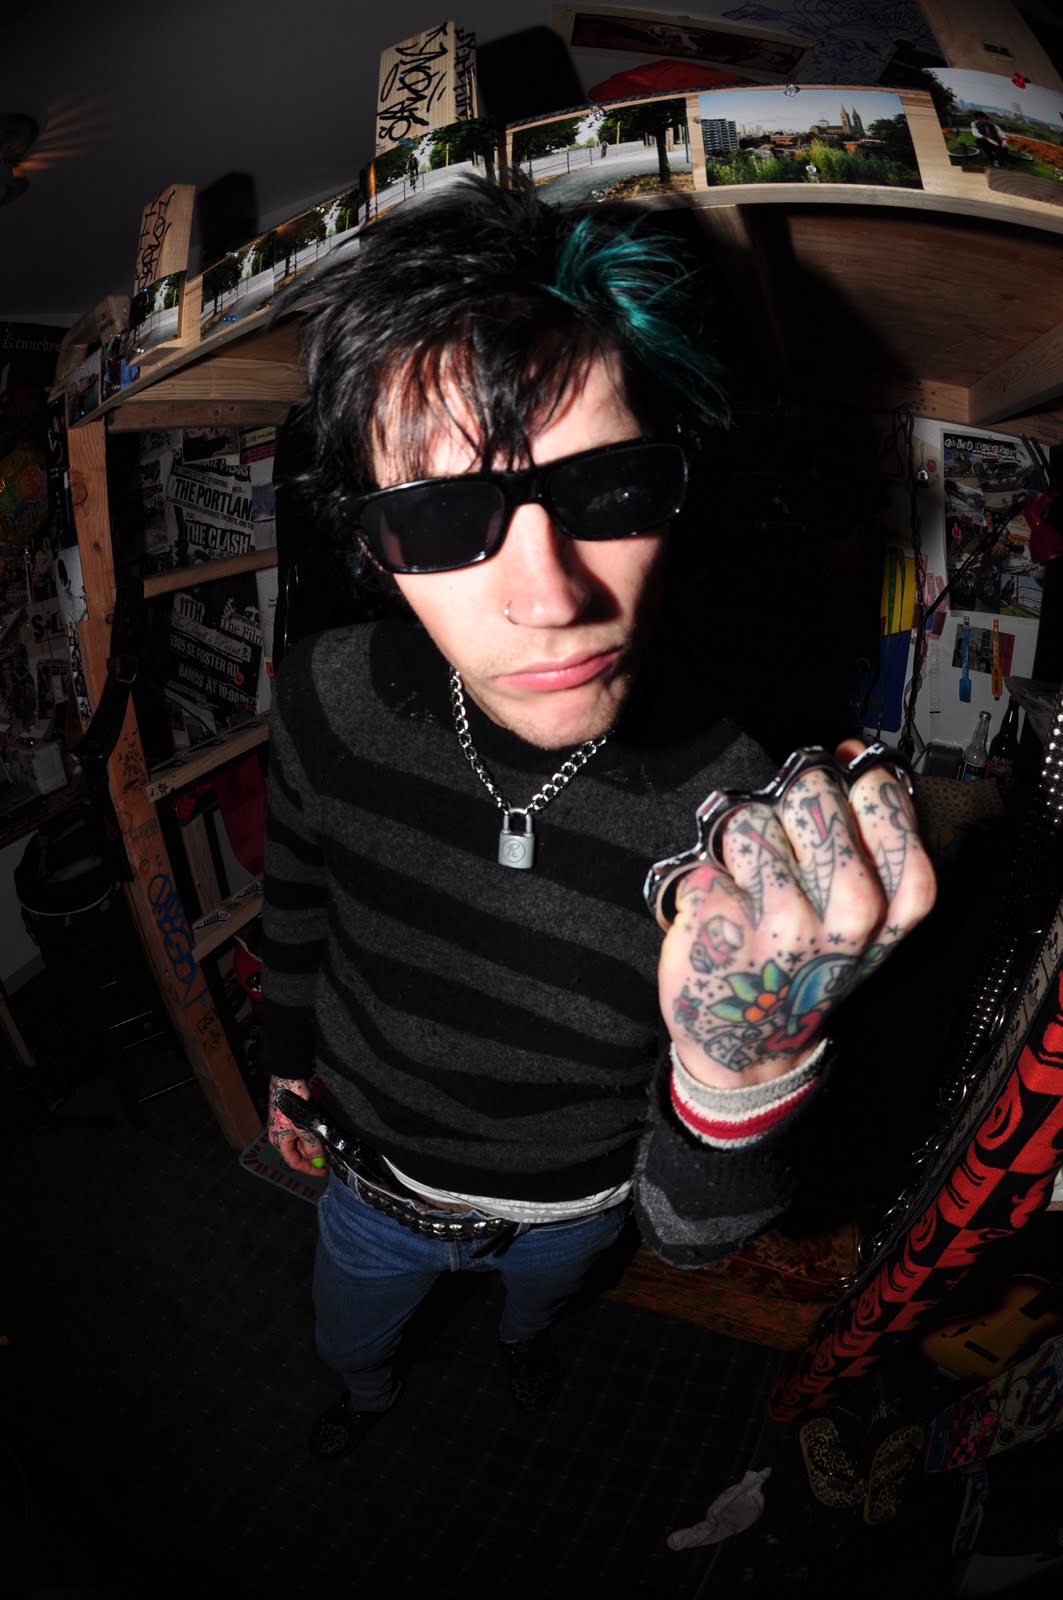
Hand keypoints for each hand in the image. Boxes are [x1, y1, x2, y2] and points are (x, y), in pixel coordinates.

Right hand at [267, 1076, 326, 1174]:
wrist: (288, 1080)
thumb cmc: (292, 1102)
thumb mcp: (304, 1128)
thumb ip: (311, 1146)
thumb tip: (318, 1161)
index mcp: (279, 1141)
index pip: (295, 1163)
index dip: (310, 1169)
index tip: (323, 1171)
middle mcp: (279, 1136)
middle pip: (298, 1153)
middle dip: (313, 1157)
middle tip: (329, 1158)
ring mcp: (285, 1127)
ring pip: (301, 1143)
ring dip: (313, 1146)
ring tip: (327, 1147)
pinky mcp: (290, 1119)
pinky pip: (301, 1133)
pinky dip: (311, 1136)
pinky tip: (321, 1135)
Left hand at [658, 741, 935, 1087]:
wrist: (750, 1045)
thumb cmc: (805, 963)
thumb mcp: (863, 910)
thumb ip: (864, 830)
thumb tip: (844, 751)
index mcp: (896, 900)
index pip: (880, 792)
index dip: (846, 783)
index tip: (829, 808)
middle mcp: (850, 912)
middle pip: (810, 792)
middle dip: (784, 806)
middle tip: (779, 851)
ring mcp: (787, 924)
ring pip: (750, 818)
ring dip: (737, 840)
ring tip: (747, 884)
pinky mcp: (726, 928)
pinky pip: (705, 856)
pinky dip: (702, 874)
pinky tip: (718, 908)